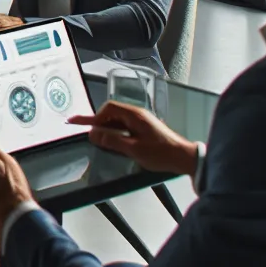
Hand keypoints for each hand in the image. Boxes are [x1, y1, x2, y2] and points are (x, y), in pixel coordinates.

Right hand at [69, 101, 197, 175]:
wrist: (184, 158)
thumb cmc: (161, 153)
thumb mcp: (133, 149)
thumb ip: (112, 140)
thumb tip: (93, 134)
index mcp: (134, 115)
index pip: (109, 108)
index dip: (96, 117)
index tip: (86, 127)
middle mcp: (137, 115)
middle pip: (112, 113)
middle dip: (97, 120)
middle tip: (81, 127)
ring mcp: (141, 122)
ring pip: (117, 120)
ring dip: (105, 127)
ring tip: (93, 136)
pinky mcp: (144, 130)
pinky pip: (124, 127)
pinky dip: (114, 132)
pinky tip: (110, 141)